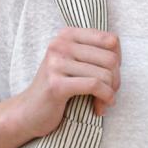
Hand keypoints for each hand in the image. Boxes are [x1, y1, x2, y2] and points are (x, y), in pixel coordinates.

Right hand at [9, 24, 121, 138]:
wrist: (29, 112)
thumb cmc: (58, 88)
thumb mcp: (74, 63)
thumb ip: (93, 53)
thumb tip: (118, 51)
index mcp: (66, 35)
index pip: (111, 40)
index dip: (118, 61)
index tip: (110, 77)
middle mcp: (59, 44)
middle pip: (110, 59)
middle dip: (115, 80)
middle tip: (109, 94)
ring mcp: (56, 63)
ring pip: (104, 74)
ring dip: (110, 93)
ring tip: (102, 103)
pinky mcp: (57, 84)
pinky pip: (94, 86)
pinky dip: (104, 98)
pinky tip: (100, 108)